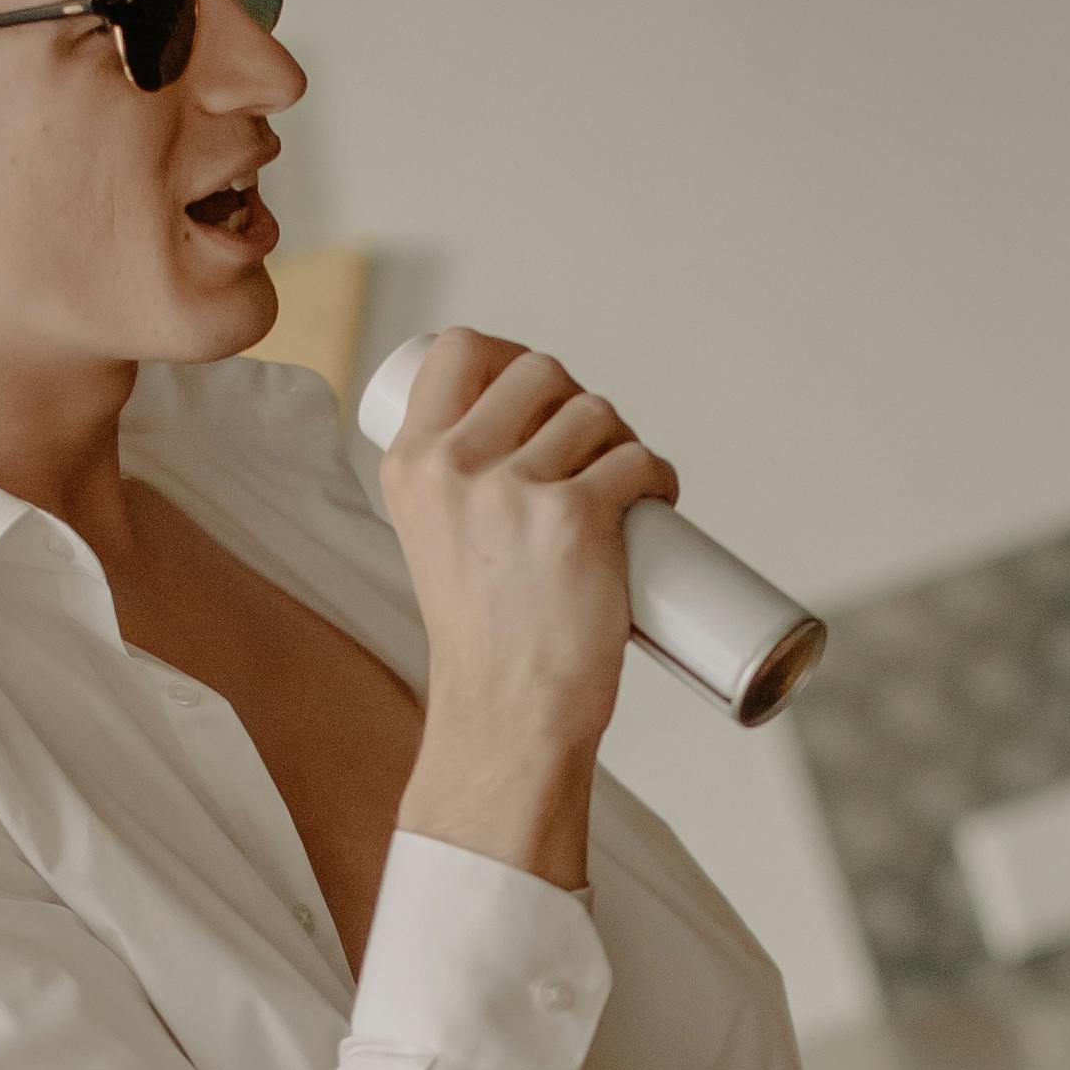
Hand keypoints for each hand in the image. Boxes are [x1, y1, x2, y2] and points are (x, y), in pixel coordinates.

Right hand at [376, 329, 677, 872]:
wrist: (506, 719)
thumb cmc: (483, 644)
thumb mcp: (436, 540)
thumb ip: (458, 484)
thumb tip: (523, 433)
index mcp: (411, 465)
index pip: (458, 350)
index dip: (510, 355)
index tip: (538, 393)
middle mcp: (454, 467)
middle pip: (540, 370)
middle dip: (577, 400)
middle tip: (592, 452)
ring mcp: (514, 489)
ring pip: (597, 412)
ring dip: (623, 441)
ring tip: (623, 489)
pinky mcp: (575, 517)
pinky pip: (638, 460)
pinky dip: (658, 477)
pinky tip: (655, 499)